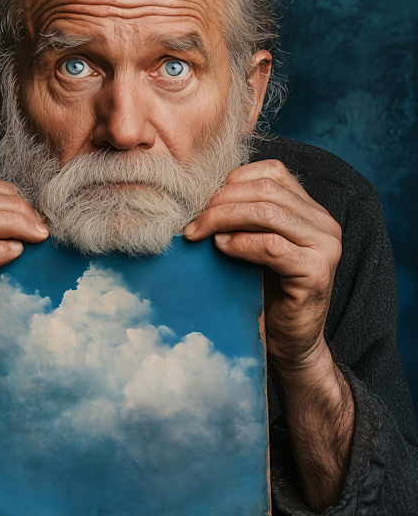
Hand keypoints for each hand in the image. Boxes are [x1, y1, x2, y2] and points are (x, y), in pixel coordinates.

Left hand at [185, 160, 351, 512]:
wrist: (290, 344)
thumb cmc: (265, 293)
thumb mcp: (254, 245)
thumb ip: (242, 217)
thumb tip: (196, 193)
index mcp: (311, 209)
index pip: (270, 172)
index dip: (229, 181)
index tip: (198, 201)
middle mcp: (324, 222)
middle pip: (264, 189)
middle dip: (219, 201)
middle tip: (190, 221)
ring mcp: (325, 246)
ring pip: (266, 212)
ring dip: (222, 219)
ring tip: (197, 233)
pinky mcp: (316, 271)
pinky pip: (271, 245)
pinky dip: (240, 243)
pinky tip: (220, 249)